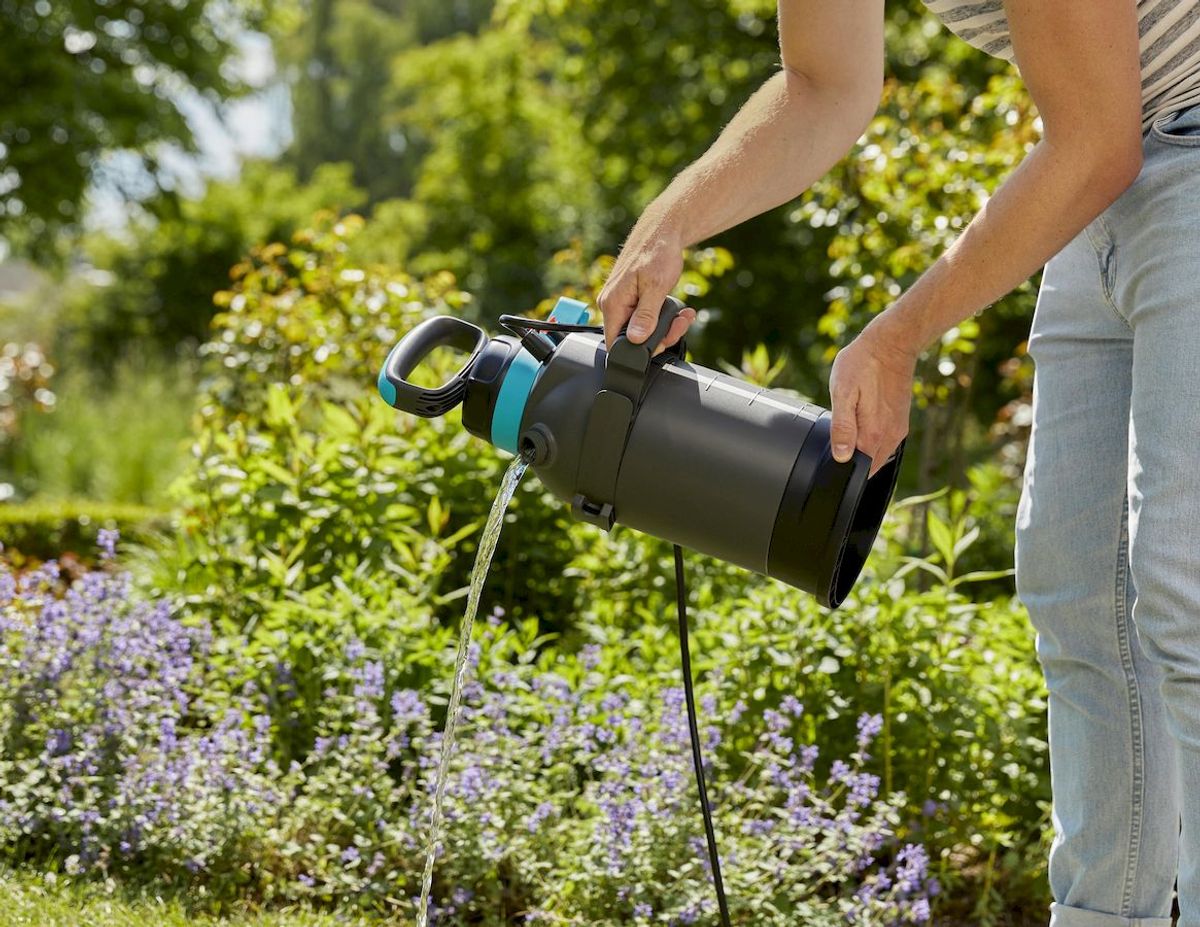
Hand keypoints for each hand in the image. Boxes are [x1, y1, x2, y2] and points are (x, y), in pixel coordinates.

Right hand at [597, 224, 696, 356]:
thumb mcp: (656, 287)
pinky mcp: (631, 299)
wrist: (662, 230)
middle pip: (632, 339)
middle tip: (679, 325)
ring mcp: (621, 301)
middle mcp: (612, 304)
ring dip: (665, 327)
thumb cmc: (657, 252)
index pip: (615, 344)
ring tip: (683, 316)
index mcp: (612, 303)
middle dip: (660, 337)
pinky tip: (678, 311)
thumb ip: (646, 316)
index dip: (639, 351)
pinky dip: (662, 317)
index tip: (662, 342)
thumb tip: (636, 339)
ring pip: (641, 329)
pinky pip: (644, 317)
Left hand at [828, 321, 917, 477]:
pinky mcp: (901, 420)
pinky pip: (885, 441)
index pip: (860, 470)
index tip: (831, 462)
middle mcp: (890, 436)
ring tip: (846, 433)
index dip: (844, 470)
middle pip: (870, 465)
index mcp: (874, 434)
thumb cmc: (863, 364)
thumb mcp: (842, 392)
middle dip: (853, 463)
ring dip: (863, 451)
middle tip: (836, 444)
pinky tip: (860, 425)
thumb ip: (842, 427)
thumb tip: (842, 456)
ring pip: (879, 454)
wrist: (892, 343)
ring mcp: (898, 428)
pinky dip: (872, 440)